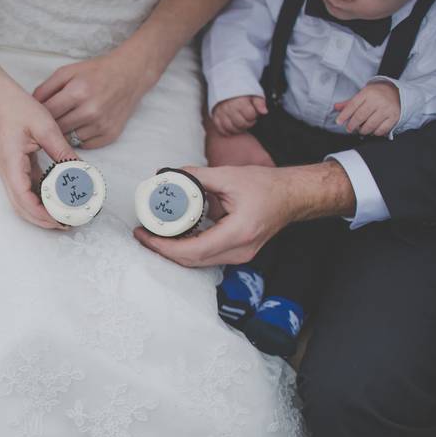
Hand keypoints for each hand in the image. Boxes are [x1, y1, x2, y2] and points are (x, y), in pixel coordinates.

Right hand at [0, 90, 78, 229]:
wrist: (3, 99)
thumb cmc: (20, 109)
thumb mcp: (46, 127)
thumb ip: (62, 150)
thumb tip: (80, 170)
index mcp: (11, 165)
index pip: (23, 199)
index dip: (41, 214)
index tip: (59, 219)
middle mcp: (7, 173)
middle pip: (21, 208)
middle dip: (42, 220)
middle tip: (66, 224)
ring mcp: (10, 172)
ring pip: (23, 202)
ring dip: (41, 212)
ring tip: (63, 216)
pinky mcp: (17, 169)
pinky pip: (28, 191)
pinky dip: (41, 200)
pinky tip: (58, 200)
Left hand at [32, 48, 152, 148]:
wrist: (129, 75)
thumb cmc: (97, 72)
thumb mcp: (68, 72)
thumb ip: (46, 88)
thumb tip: (31, 106)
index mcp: (78, 91)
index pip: (48, 113)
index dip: (39, 115)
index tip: (37, 116)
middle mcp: (90, 110)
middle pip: (57, 128)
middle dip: (51, 125)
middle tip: (50, 120)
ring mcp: (101, 125)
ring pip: (70, 139)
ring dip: (65, 133)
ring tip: (68, 120)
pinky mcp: (110, 135)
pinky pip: (85, 144)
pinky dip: (80, 138)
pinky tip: (82, 125)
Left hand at [134, 162, 355, 266]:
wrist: (293, 196)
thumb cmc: (267, 186)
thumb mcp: (229, 176)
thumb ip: (197, 176)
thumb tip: (168, 175)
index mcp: (237, 233)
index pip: (192, 250)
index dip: (163, 246)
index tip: (145, 234)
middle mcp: (239, 251)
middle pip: (191, 261)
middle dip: (162, 250)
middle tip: (142, 234)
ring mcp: (240, 256)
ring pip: (197, 262)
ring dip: (173, 251)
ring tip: (153, 234)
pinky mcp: (237, 253)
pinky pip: (206, 256)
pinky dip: (187, 248)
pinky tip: (173, 235)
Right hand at [209, 95, 267, 135]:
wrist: (225, 85)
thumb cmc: (240, 90)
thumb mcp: (253, 92)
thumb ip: (260, 102)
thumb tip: (264, 111)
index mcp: (240, 102)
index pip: (250, 116)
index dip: (254, 116)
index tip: (253, 114)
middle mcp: (229, 108)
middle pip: (241, 124)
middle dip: (247, 124)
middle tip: (248, 119)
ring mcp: (221, 113)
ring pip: (231, 128)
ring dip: (238, 129)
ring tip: (241, 124)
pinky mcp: (215, 116)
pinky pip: (220, 129)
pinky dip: (226, 131)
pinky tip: (232, 128)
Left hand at [335, 82, 400, 136]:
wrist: (397, 92)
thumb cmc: (376, 95)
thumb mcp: (362, 95)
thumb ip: (349, 103)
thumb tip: (336, 107)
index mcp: (368, 93)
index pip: (352, 105)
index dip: (344, 115)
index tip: (338, 122)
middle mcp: (378, 100)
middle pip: (360, 116)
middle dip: (352, 125)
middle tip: (349, 128)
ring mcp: (387, 109)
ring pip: (370, 125)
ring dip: (363, 130)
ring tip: (360, 129)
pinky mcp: (394, 117)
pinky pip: (381, 130)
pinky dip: (374, 133)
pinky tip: (372, 130)